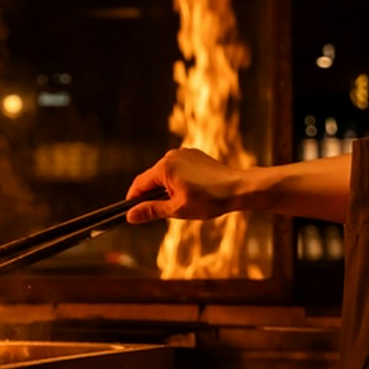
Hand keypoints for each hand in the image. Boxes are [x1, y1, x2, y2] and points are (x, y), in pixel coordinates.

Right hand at [125, 147, 245, 223]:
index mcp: (165, 167)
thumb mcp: (177, 209)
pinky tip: (190, 193)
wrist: (238, 188)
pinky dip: (178, 180)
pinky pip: (178, 168)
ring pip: (166, 173)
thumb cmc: (210, 200)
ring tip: (181, 203)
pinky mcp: (194, 155)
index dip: (134, 198)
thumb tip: (130, 215)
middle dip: (153, 194)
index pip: (140, 183)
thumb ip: (151, 210)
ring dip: (166, 188)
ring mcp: (184, 154)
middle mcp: (172, 156)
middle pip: (152, 177)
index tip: (131, 210)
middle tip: (161, 211)